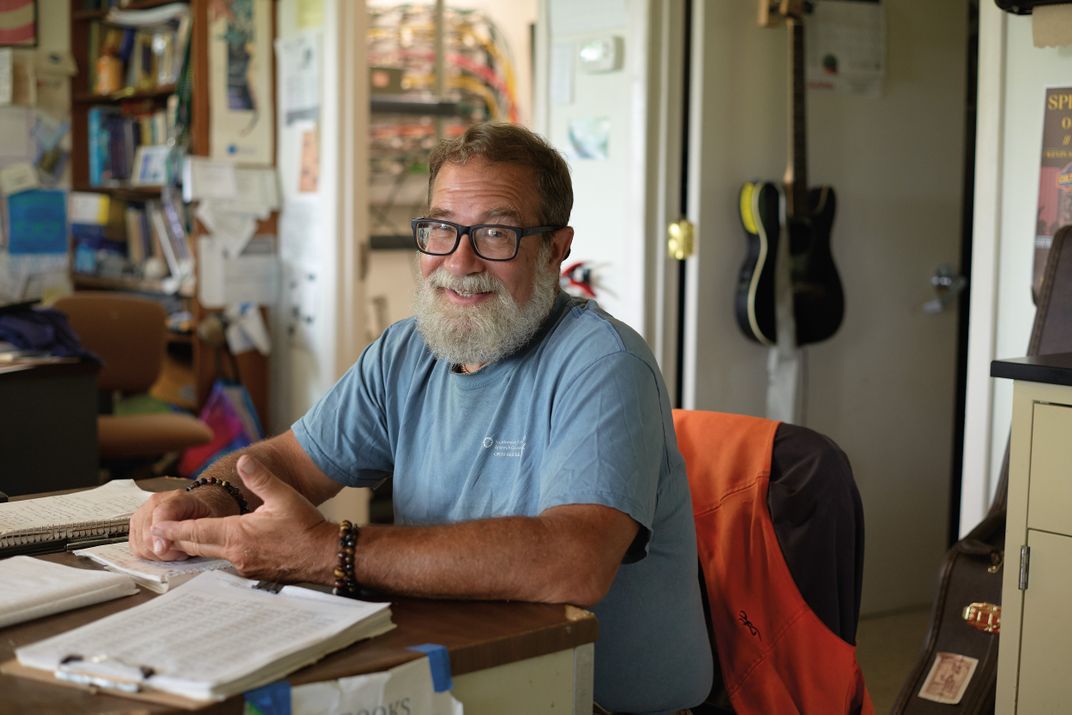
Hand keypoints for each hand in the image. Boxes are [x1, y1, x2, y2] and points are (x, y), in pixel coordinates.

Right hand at [129, 482, 237, 560]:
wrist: (196, 509)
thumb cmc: (203, 515)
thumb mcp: (207, 522)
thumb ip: (189, 533)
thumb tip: (165, 548)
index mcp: (176, 498)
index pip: (161, 514)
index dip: (160, 535)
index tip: (162, 550)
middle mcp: (154, 503)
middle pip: (147, 534)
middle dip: (164, 551)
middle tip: (182, 552)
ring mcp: (142, 513)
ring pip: (140, 544)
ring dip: (157, 554)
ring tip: (175, 550)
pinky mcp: (135, 526)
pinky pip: (136, 547)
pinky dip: (150, 554)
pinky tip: (164, 549)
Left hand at [150, 455, 337, 582]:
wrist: (325, 555)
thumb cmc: (306, 527)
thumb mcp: (284, 496)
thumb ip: (260, 479)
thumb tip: (244, 462)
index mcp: (238, 534)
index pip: (197, 531)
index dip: (174, 528)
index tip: (156, 526)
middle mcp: (236, 554)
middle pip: (197, 546)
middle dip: (176, 539)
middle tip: (155, 535)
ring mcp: (243, 566)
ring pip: (210, 555)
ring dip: (193, 547)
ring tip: (177, 540)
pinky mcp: (253, 572)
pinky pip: (225, 562)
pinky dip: (212, 553)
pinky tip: (212, 548)